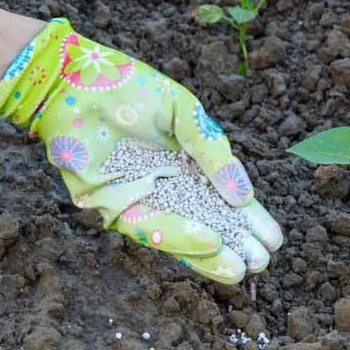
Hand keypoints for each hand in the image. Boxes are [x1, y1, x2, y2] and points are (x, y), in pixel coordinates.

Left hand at [0, 19, 281, 283]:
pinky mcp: (114, 207)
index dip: (249, 220)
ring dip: (210, 255)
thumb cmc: (131, 89)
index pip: (224, 201)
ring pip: (181, 236)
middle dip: (235, 245)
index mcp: (189, 167)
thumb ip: (213, 152)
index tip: (274, 240)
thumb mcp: (185, 114)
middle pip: (207, 225)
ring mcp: (143, 201)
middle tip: (262, 262)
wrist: (76, 81)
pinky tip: (210, 243)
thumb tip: (243, 197)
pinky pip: (151, 228)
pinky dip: (180, 238)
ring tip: (240, 269)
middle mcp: (168, 189)